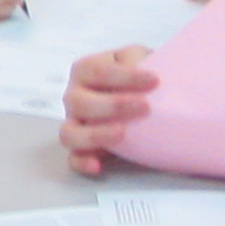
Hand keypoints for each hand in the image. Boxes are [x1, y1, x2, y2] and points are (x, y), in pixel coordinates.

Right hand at [57, 45, 161, 174]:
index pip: (95, 71)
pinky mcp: (82, 149)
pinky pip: (74, 159)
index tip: (154, 81)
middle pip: (78, 102)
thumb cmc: (140, 76)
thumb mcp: (142, 58)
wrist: (148, 97)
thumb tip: (145, 66)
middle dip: (111, 105)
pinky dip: (82, 162)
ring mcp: (75, 124)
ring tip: (122, 134)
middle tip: (144, 107)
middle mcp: (75, 97)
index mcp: (85, 71)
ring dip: (95, 134)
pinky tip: (98, 166)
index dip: (123, 76)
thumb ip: (139, 59)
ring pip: (69, 133)